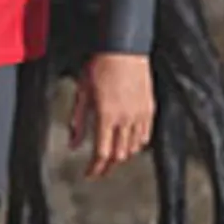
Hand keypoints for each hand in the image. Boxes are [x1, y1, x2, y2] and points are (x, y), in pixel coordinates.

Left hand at [68, 50, 153, 178]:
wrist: (124, 48)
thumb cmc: (100, 66)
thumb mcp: (82, 93)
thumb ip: (78, 121)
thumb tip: (73, 144)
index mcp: (106, 116)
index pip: (102, 153)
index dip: (95, 168)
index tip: (89, 174)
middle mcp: (125, 119)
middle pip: (119, 155)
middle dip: (108, 167)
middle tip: (99, 170)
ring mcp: (140, 115)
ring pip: (133, 148)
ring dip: (122, 156)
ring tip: (112, 158)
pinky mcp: (149, 109)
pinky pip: (145, 135)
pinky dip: (137, 145)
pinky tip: (129, 144)